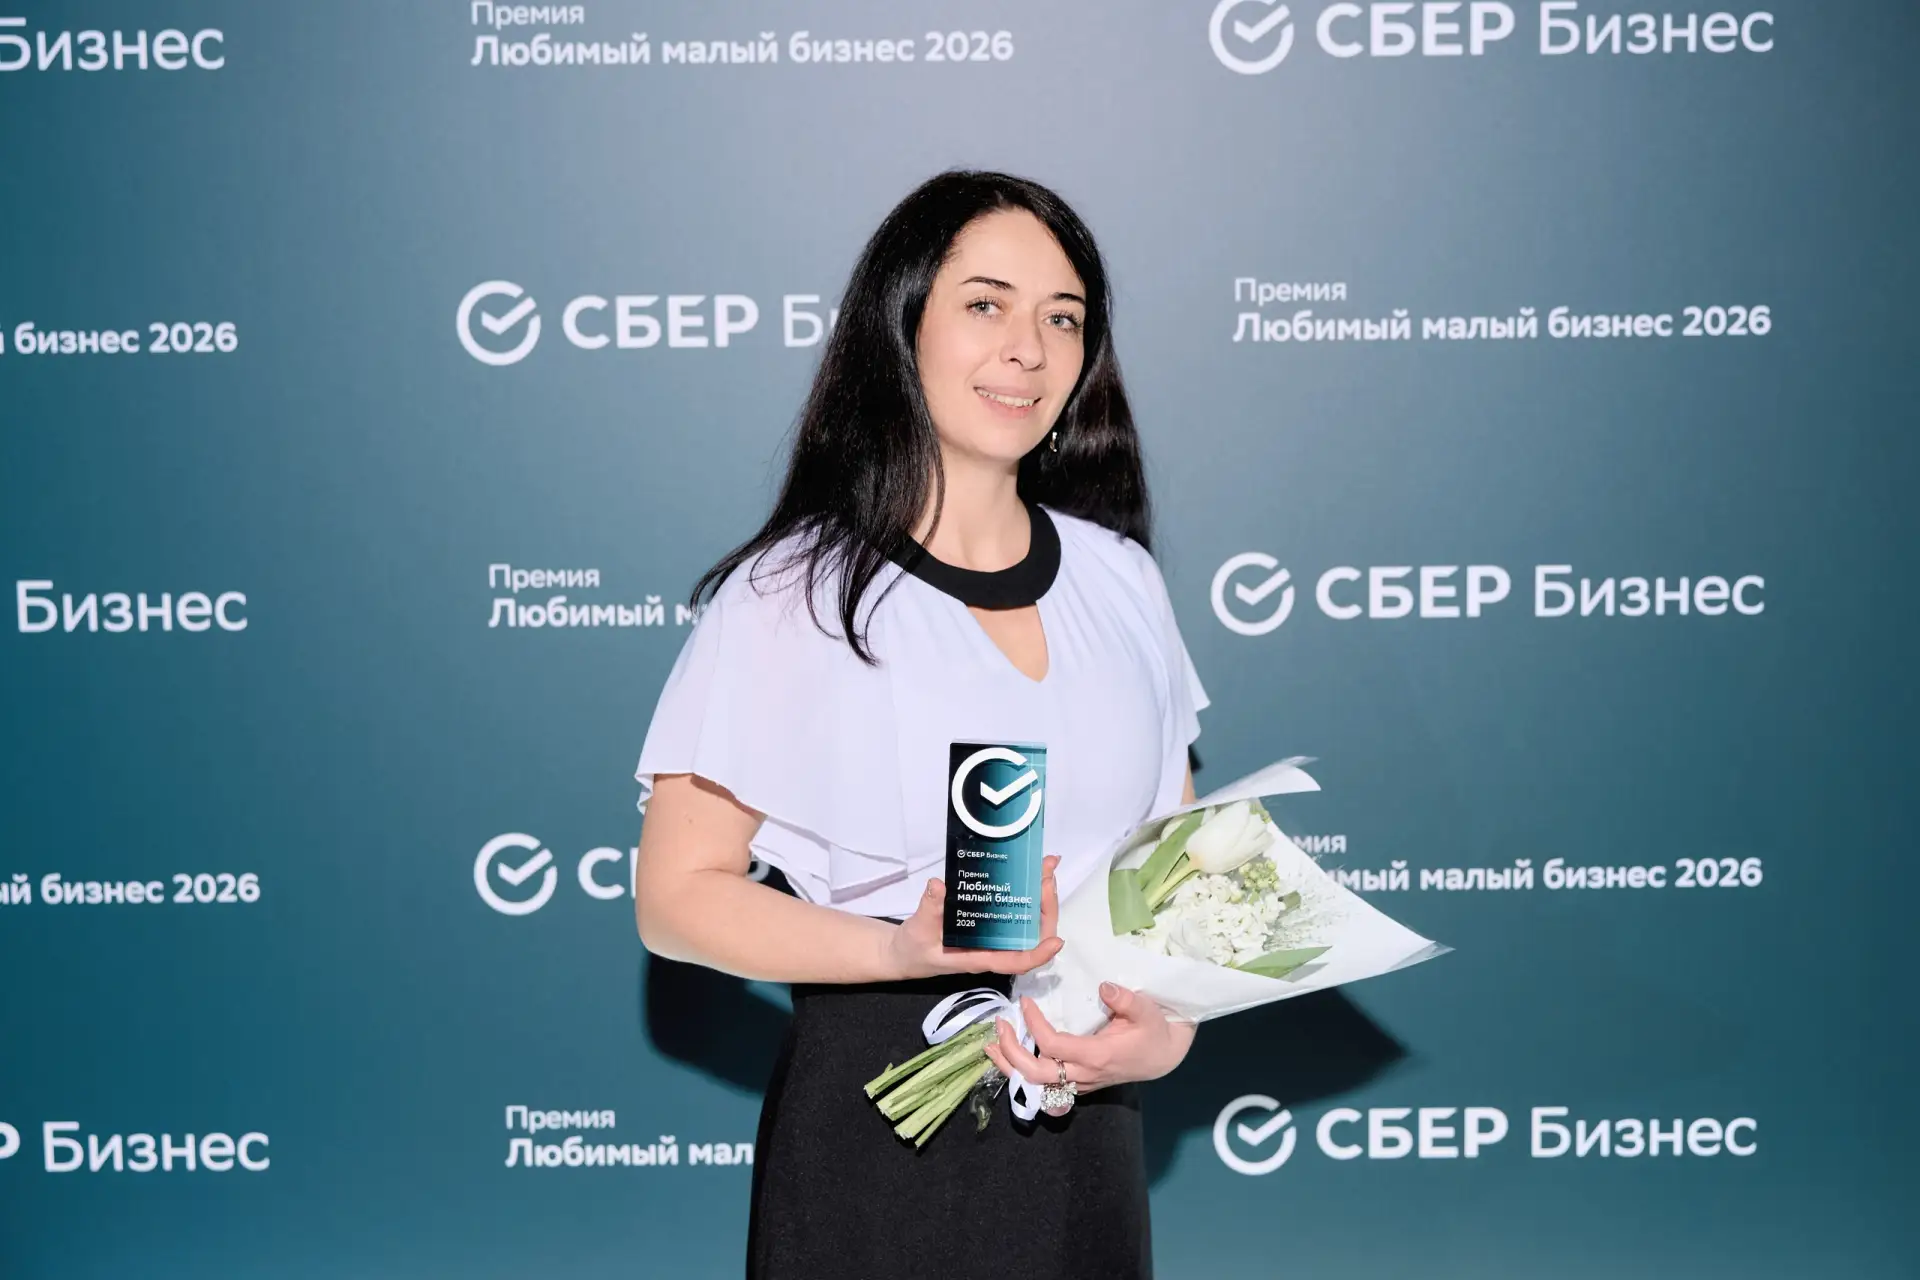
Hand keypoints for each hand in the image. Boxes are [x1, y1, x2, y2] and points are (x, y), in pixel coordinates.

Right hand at [884, 855, 1061, 979]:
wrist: (905, 952)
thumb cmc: (914, 948)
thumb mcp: (918, 930)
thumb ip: (929, 910)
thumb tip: (938, 886)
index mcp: (980, 957)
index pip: (1016, 962)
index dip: (1038, 954)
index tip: (1057, 941)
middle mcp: (993, 948)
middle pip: (1031, 935)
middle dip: (1045, 908)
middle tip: (1047, 875)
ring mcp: (993, 935)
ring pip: (1027, 922)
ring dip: (1040, 897)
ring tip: (1045, 869)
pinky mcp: (988, 923)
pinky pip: (1014, 911)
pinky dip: (1026, 893)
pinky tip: (1028, 874)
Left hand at [985, 983, 1194, 1094]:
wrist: (1164, 1057)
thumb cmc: (1154, 1031)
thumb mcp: (1147, 1011)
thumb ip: (1126, 999)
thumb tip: (1104, 986)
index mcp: (1095, 1055)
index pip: (1052, 1045)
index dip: (1034, 1024)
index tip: (1025, 1002)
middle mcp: (1083, 1074)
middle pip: (1034, 1074)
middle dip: (1010, 1051)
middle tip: (998, 1026)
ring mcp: (1079, 1083)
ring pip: (1035, 1085)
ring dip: (1009, 1066)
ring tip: (990, 1046)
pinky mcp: (1078, 1083)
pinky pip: (1043, 1084)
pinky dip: (1022, 1072)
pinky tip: (1009, 1056)